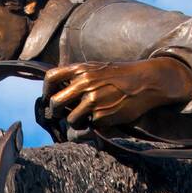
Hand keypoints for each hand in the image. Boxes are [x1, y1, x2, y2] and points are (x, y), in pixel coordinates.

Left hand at [42, 57, 191, 129]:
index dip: (46, 90)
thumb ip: (79, 76)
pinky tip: (105, 116)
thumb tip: (60, 89)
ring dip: (76, 121)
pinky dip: (94, 124)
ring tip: (87, 117)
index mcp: (81, 69)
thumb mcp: (97, 67)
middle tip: (59, 115)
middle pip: (55, 103)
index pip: (51, 78)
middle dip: (55, 112)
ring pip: (71, 119)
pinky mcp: (102, 116)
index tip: (48, 98)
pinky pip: (89, 125)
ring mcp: (92, 101)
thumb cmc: (121, 75)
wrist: (145, 81)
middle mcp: (84, 84)